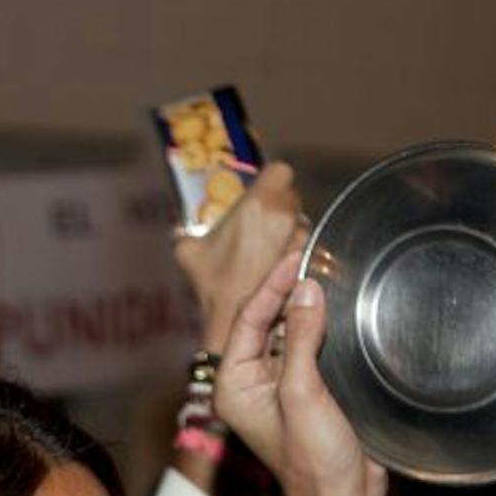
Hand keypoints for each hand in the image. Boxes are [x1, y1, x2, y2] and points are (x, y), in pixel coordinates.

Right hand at [172, 162, 306, 354]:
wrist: (233, 324)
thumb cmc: (213, 286)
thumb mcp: (189, 251)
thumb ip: (192, 231)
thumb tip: (189, 231)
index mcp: (258, 203)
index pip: (279, 172)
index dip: (270, 183)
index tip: (260, 197)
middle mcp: (284, 216)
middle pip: (291, 197)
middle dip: (279, 209)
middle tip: (260, 228)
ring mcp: (298, 240)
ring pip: (301, 223)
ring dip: (288, 232)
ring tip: (266, 252)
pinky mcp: (307, 261)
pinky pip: (305, 248)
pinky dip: (294, 254)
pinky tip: (276, 269)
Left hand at [213, 252, 385, 495]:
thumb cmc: (314, 463)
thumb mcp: (302, 394)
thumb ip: (300, 339)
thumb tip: (306, 289)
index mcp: (233, 385)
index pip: (247, 319)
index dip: (272, 285)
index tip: (297, 256)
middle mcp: (250, 384)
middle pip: (265, 322)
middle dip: (288, 290)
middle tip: (314, 255)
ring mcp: (279, 388)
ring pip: (288, 333)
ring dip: (306, 306)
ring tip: (328, 273)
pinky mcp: (309, 393)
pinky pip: (309, 349)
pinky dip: (321, 327)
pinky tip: (338, 308)